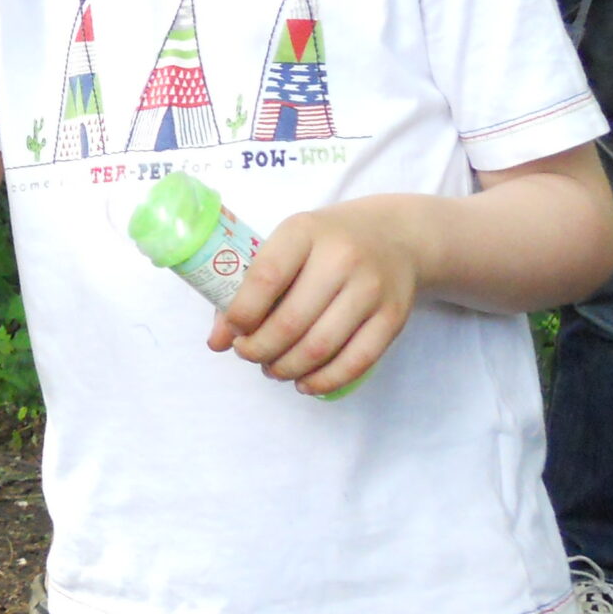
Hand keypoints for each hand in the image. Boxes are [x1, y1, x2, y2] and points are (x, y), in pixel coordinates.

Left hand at [209, 205, 422, 395]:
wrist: (395, 238)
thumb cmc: (326, 244)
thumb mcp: (287, 247)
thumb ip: (248, 289)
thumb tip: (217, 342)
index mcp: (304, 231)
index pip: (265, 278)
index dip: (241, 314)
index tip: (233, 331)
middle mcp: (341, 257)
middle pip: (290, 322)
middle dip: (260, 350)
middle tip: (249, 355)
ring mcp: (371, 289)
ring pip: (320, 347)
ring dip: (287, 368)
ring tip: (273, 368)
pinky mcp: (393, 318)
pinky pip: (355, 362)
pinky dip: (324, 381)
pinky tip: (305, 382)